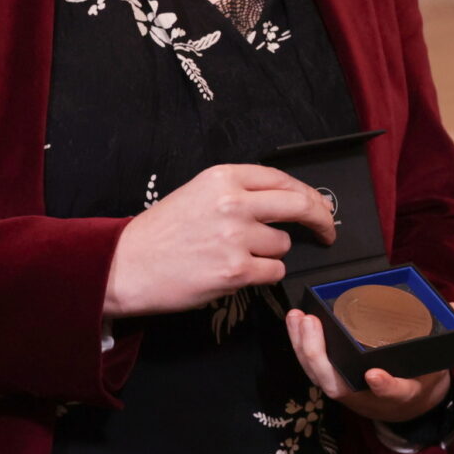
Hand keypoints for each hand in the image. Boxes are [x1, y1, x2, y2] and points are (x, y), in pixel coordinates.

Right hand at [101, 164, 334, 318]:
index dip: (308, 194)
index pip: (283, 179)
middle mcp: (234, 203)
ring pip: (283, 245)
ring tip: (236, 257)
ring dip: (270, 254)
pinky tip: (236, 274)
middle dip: (321, 219)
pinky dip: (263, 275)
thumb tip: (285, 200)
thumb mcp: (197, 193)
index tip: (319, 206)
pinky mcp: (236, 272)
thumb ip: (239, 192)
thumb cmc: (159, 233)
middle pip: (299, 205)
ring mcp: (236, 238)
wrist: (125, 266)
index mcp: (224, 177)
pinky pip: (274, 272)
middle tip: (328, 232)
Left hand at [285, 299, 453, 424]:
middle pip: (337, 385)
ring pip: (319, 376)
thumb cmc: (421, 375)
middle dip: (320, 357)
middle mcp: (369, 396)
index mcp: (403, 393)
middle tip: (312, 324)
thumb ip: (447, 331)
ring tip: (297, 317)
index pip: (393, 393)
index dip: (385, 386)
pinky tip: (296, 321)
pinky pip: (314, 368)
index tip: (375, 376)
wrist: (408, 405)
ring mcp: (349, 390)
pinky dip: (301, 346)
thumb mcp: (439, 358)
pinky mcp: (336, 381)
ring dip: (304, 347)